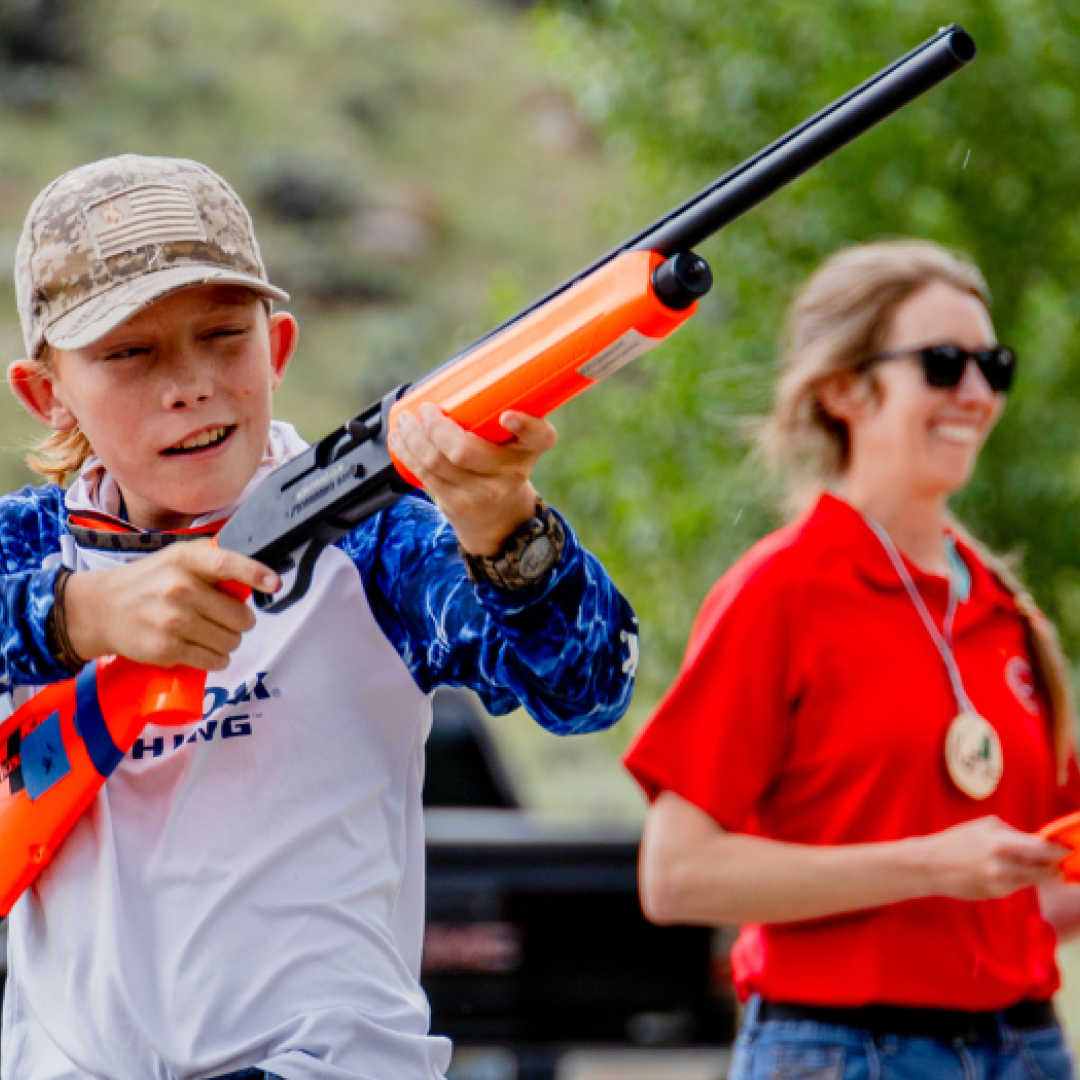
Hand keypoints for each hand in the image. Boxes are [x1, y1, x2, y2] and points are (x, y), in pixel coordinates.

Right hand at [63, 541, 279, 670]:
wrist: (100, 609)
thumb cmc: (148, 582)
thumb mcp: (177, 559)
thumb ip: (213, 563)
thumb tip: (255, 578)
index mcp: (186, 559)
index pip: (227, 563)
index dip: (255, 573)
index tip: (274, 584)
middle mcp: (180, 588)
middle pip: (240, 616)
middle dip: (240, 623)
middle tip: (226, 620)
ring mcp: (173, 620)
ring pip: (230, 641)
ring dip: (228, 642)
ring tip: (211, 635)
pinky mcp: (166, 648)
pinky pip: (212, 660)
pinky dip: (216, 660)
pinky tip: (207, 652)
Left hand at [389, 404, 557, 555]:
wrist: (500, 519)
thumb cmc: (502, 467)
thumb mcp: (515, 445)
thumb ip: (497, 415)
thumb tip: (458, 375)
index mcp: (529, 450)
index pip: (539, 436)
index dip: (525, 426)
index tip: (507, 416)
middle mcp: (511, 473)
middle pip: (464, 451)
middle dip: (435, 426)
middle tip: (427, 410)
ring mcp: (482, 492)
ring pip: (437, 462)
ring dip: (414, 437)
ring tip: (406, 421)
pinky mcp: (457, 503)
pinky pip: (425, 475)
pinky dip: (407, 454)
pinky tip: (400, 440)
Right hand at [918, 816, 1068, 900]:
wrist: (930, 866)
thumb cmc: (957, 840)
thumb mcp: (985, 826)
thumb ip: (1015, 834)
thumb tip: (1039, 842)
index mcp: (1001, 845)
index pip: (1044, 851)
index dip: (1060, 851)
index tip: (1069, 849)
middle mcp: (1004, 868)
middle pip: (1046, 871)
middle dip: (1053, 864)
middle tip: (1055, 858)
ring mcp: (1001, 885)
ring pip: (1034, 880)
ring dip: (1037, 872)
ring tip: (1028, 861)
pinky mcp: (997, 895)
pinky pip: (1018, 886)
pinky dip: (1019, 878)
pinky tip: (1004, 870)